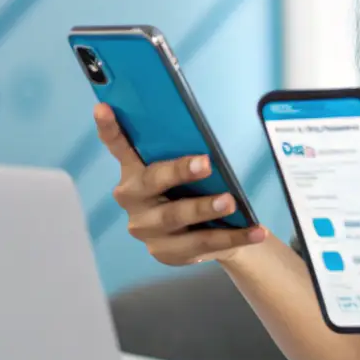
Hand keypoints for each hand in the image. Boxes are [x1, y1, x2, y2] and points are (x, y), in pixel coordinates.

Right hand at [94, 104, 266, 266]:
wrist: (201, 234)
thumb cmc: (189, 189)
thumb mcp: (183, 170)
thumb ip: (183, 154)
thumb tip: (204, 138)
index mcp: (134, 172)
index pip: (119, 147)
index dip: (109, 128)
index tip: (103, 107)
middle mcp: (133, 199)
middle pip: (152, 183)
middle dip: (178, 171)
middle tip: (206, 162)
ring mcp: (147, 229)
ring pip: (177, 218)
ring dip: (205, 208)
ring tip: (231, 203)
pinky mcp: (166, 252)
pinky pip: (201, 244)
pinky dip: (234, 237)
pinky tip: (255, 231)